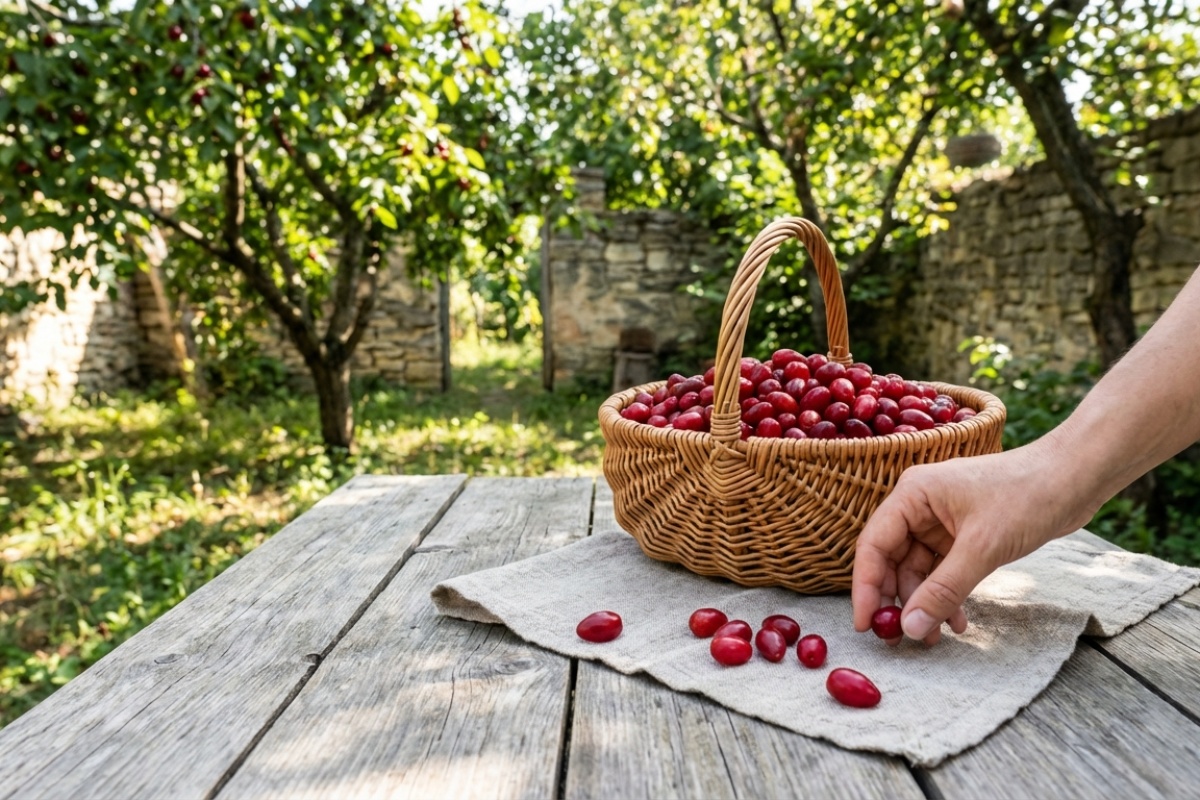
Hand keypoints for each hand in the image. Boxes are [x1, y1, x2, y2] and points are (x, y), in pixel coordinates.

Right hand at [851, 442, 1093, 644]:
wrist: (1076, 478)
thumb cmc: (1028, 496)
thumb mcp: (982, 548)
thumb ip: (943, 590)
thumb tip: (909, 628)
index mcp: (912, 494)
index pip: (873, 545)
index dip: (866, 587)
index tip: (866, 626)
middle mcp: (920, 505)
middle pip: (893, 560)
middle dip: (899, 600)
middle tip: (901, 639)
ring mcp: (941, 520)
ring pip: (919, 570)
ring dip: (926, 603)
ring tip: (935, 637)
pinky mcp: (963, 534)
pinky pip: (943, 571)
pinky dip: (947, 595)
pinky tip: (958, 619)